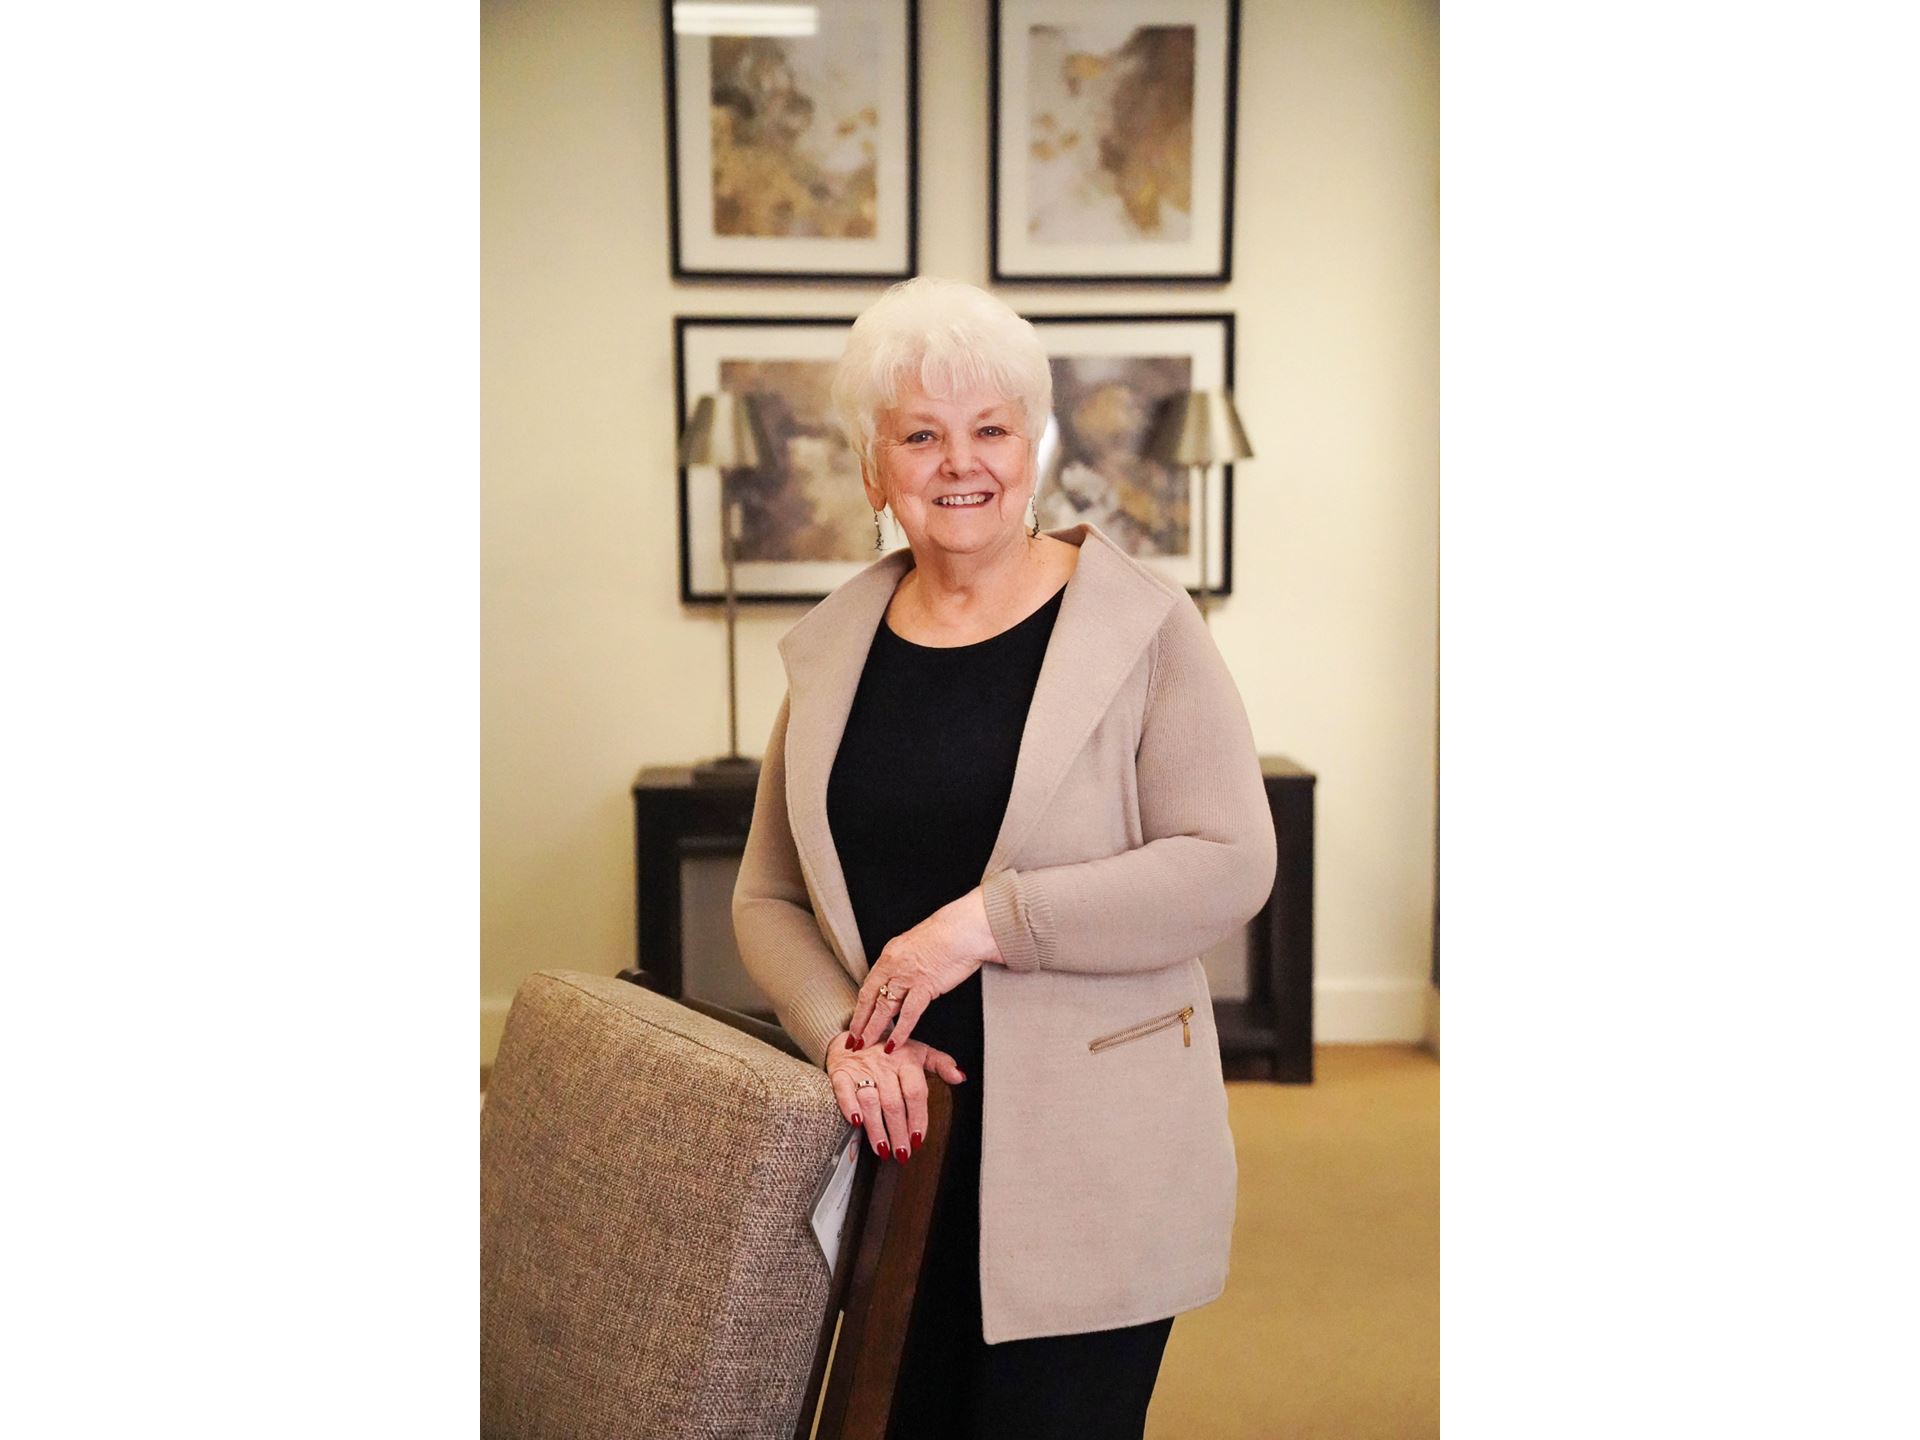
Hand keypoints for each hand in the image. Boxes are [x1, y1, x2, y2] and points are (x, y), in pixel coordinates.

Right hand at [826, 1031, 966, 1163]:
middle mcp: (884, 1065)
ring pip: (870, 1101)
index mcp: (906, 1060)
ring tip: (883, 1149)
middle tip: (903, 1153)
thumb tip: (961, 1077)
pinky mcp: (841, 1072)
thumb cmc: (891, 1048)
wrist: (857, 1031)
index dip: (918, 1117)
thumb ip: (941, 1064)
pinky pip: (844, 1090)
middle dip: (898, 1132)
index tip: (919, 1139)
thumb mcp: (919, 1050)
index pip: (915, 1092)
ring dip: (876, 1128)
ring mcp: (862, 1069)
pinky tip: (856, 1123)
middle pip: (893, 1103)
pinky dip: (849, 1107)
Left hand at [847, 888, 1000, 1052]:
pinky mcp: (924, 985)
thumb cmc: (948, 934)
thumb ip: (907, 962)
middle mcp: (894, 965)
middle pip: (871, 998)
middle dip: (860, 1022)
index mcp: (891, 954)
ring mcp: (907, 976)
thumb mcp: (917, 945)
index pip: (869, 985)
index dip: (861, 1006)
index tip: (856, 1021)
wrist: (963, 928)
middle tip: (852, 1039)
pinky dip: (900, 1031)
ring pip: (884, 1007)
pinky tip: (893, 1043)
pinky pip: (908, 1014)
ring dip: (873, 1029)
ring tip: (865, 1044)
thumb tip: (903, 977)